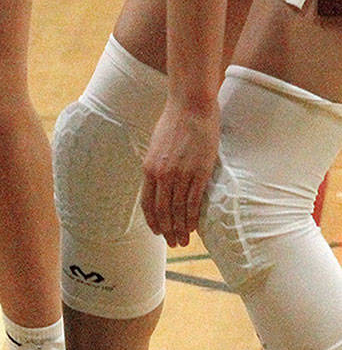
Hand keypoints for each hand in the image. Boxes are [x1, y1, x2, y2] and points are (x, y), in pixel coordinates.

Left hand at [140, 98, 219, 246]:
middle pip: (162, 211)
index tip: (158, 232)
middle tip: (174, 243)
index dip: (153, 221)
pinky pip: (194, 200)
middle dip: (167, 230)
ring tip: (184, 240)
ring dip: (181, 228)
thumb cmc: (174, 123)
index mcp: (148, 169)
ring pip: (178, 209)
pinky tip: (194, 226)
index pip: (148, 203)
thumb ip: (156, 167)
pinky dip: (193, 216)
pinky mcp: (200, 170)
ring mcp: (181, 173)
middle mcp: (162, 174)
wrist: (191, 106)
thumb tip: (158, 184)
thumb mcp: (156, 148)